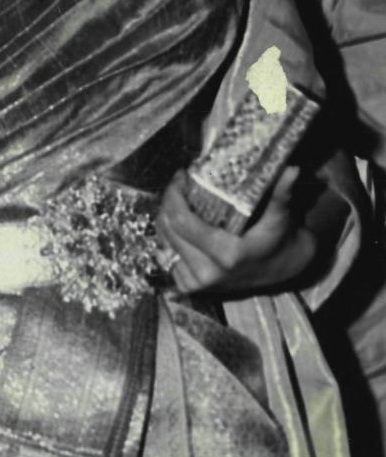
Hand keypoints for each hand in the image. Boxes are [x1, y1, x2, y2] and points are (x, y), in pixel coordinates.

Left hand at [155, 168, 317, 296]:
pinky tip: (181, 224)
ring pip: (163, 241)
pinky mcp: (189, 286)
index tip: (182, 176)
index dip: (175, 194)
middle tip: (180, 184)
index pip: (181, 220)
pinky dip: (169, 237)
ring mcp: (196, 282)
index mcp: (225, 254)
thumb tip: (292, 170)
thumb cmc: (279, 239)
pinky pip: (166, 256)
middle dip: (169, 201)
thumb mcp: (280, 216)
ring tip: (180, 200)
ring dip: (167, 217)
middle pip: (168, 228)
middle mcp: (207, 272)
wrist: (281, 271)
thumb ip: (282, 193)